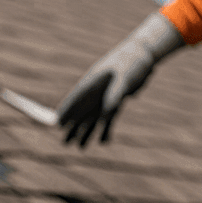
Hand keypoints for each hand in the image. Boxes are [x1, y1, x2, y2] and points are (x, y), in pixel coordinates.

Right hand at [57, 13, 184, 147]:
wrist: (143, 54)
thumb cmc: (131, 61)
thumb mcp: (125, 77)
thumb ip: (116, 94)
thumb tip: (108, 112)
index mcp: (94, 81)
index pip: (76, 98)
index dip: (67, 110)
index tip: (58, 122)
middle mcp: (96, 92)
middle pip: (81, 112)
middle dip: (73, 127)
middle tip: (64, 143)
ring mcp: (105, 98)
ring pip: (93, 118)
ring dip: (87, 132)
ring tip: (79, 147)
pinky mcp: (116, 103)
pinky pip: (109, 120)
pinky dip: (106, 130)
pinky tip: (104, 141)